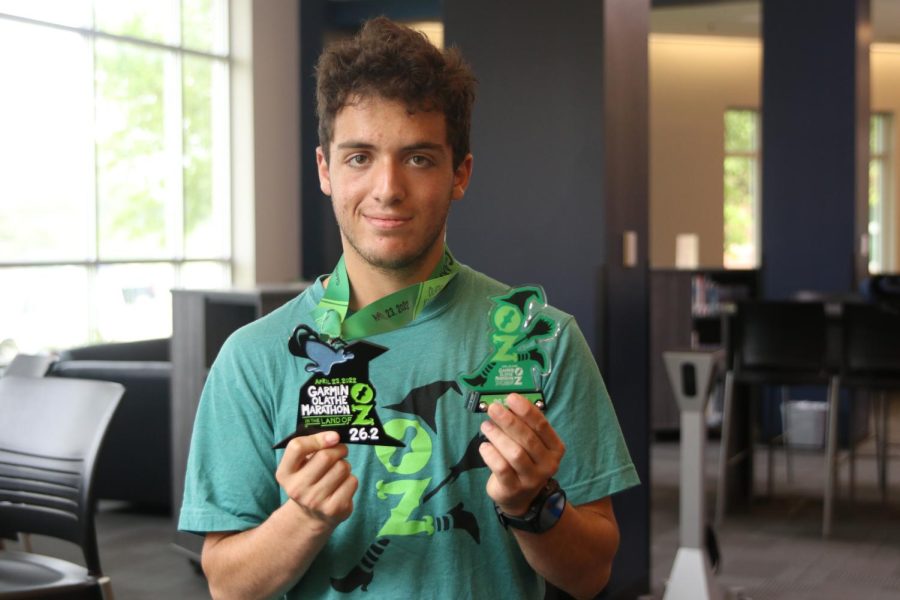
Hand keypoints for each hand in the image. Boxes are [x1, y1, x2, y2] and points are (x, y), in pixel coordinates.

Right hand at [275, 431, 357, 531]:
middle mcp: (297, 489)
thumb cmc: (309, 479)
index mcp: (285, 473)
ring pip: (342, 467)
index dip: (318, 438)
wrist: (311, 515)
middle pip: (325, 456)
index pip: (297, 447)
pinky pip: (352, 481)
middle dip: (338, 449)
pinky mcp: (334, 509)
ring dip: (345, 465)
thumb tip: (334, 436)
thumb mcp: (300, 465)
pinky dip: (351, 479)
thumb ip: (311, 446)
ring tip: (338, 471)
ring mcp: (315, 501)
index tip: (333, 437)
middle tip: (340, 450)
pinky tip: (342, 484)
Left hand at [478, 393, 565, 515]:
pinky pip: (502, 469)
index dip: (526, 410)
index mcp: (555, 448)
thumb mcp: (529, 443)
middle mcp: (547, 464)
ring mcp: (532, 479)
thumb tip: (506, 403)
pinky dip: (491, 455)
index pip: (542, 426)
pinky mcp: (514, 489)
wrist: (519, 497)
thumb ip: (523, 425)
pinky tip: (484, 446)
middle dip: (509, 421)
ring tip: (485, 426)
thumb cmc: (524, 461)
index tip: (511, 397)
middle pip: (528, 439)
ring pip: (515, 454)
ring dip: (498, 436)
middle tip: (494, 408)